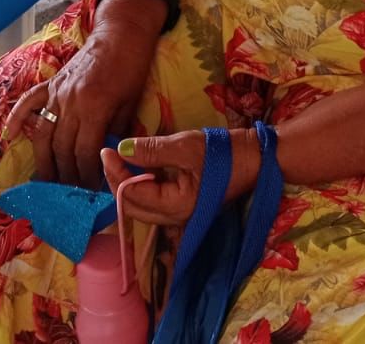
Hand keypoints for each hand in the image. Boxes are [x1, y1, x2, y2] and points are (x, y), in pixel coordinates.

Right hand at [2, 19, 158, 187]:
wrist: (121, 34)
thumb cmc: (131, 68)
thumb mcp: (131, 103)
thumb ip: (116, 131)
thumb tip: (109, 160)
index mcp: (94, 108)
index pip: (84, 153)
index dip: (87, 175)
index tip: (91, 191)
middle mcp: (70, 102)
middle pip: (62, 148)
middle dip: (65, 174)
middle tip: (68, 194)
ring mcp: (57, 92)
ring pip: (44, 133)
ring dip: (43, 160)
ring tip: (43, 182)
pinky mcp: (51, 83)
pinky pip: (28, 102)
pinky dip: (17, 118)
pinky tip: (9, 135)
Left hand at [101, 128, 261, 225]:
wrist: (257, 158)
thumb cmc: (225, 153)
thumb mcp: (186, 146)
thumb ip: (151, 150)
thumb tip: (120, 149)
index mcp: (177, 207)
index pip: (133, 194)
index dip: (115, 173)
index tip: (107, 149)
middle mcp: (176, 218)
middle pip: (133, 206)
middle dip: (117, 180)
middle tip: (110, 153)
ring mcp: (180, 214)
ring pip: (142, 205)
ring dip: (128, 183)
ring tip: (121, 158)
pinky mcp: (183, 205)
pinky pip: (154, 200)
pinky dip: (142, 184)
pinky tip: (140, 165)